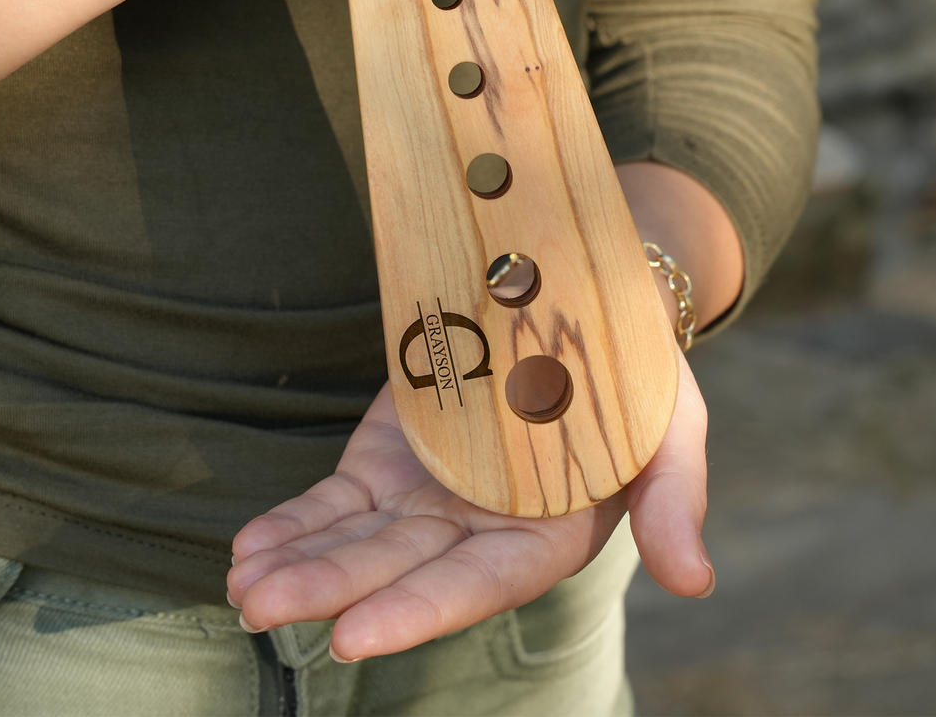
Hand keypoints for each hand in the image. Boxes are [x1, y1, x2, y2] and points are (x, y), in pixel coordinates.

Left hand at [227, 354, 710, 660]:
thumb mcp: (673, 423)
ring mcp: (426, 497)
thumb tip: (695, 581)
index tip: (354, 632)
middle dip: (332, 589)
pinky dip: (295, 522)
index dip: (420, 609)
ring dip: (298, 563)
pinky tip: (248, 546)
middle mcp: (478, 529)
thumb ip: (674, 498)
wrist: (580, 303)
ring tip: (241, 583)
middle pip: (399, 569)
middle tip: (262, 609)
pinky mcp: (389, 460)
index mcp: (547, 534)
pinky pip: (336, 501)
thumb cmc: (638, 370)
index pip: (478, 583)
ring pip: (355, 541)